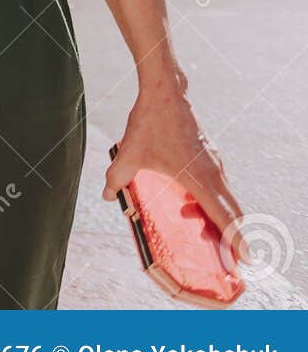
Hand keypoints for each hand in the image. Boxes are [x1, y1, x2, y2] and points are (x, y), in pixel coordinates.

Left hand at [103, 80, 247, 264]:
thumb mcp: (128, 154)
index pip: (225, 216)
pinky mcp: (210, 157)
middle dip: (228, 236)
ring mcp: (215, 164)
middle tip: (220, 253)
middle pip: (232, 213)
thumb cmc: (150, 123)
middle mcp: (214, 173)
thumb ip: (116, 178)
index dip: (236, 240)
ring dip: (216, 217)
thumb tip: (107, 195)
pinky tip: (190, 205)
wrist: (165, 92)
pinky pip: (218, 187)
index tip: (245, 259)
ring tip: (195, 227)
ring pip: (225, 200)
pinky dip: (211, 201)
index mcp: (200, 179)